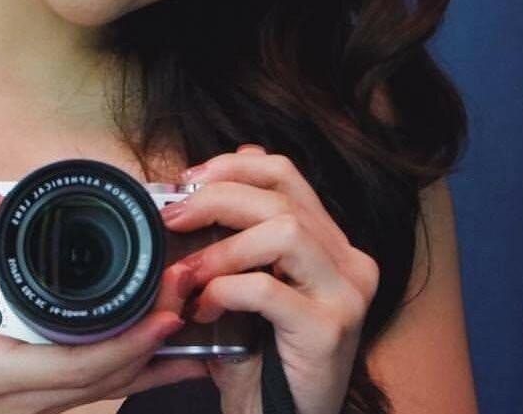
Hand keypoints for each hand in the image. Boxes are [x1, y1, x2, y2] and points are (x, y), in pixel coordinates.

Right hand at [0, 194, 210, 413]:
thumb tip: (1, 208)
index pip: (80, 368)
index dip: (132, 342)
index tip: (168, 309)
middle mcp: (16, 399)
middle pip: (104, 382)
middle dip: (154, 342)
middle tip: (189, 290)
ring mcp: (22, 404)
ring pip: (101, 392)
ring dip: (147, 357)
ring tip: (188, 314)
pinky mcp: (23, 396)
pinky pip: (85, 389)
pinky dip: (123, 366)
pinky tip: (152, 346)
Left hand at [164, 145, 378, 413]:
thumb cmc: (256, 354)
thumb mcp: (243, 281)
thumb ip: (235, 231)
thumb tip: (204, 174)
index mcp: (329, 242)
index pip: (285, 173)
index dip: (233, 166)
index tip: (189, 178)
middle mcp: (349, 261)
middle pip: (281, 197)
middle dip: (215, 199)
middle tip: (173, 218)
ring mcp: (347, 295)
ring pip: (284, 231)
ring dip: (223, 247)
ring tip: (189, 272)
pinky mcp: (330, 330)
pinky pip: (267, 288)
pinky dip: (224, 289)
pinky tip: (202, 309)